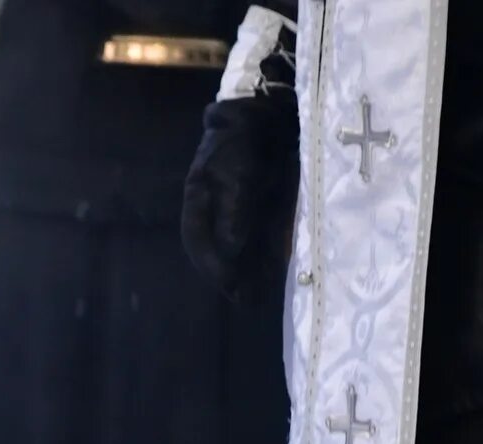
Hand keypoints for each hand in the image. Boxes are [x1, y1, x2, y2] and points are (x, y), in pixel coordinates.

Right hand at [180, 95, 299, 300]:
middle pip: (223, 247)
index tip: (229, 288)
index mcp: (201, 198)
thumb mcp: (237, 174)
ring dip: (254, 267)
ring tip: (264, 292)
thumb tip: (231, 253)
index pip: (199, 241)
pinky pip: (268, 229)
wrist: (273, 104)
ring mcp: (244, 201)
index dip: (212, 267)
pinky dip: (273, 248)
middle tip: (247, 300)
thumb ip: (234, 213)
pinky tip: (284, 264)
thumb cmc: (245, 138)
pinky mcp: (268, 197)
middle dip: (235, 274)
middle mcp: (220, 204)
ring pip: (246, 242)